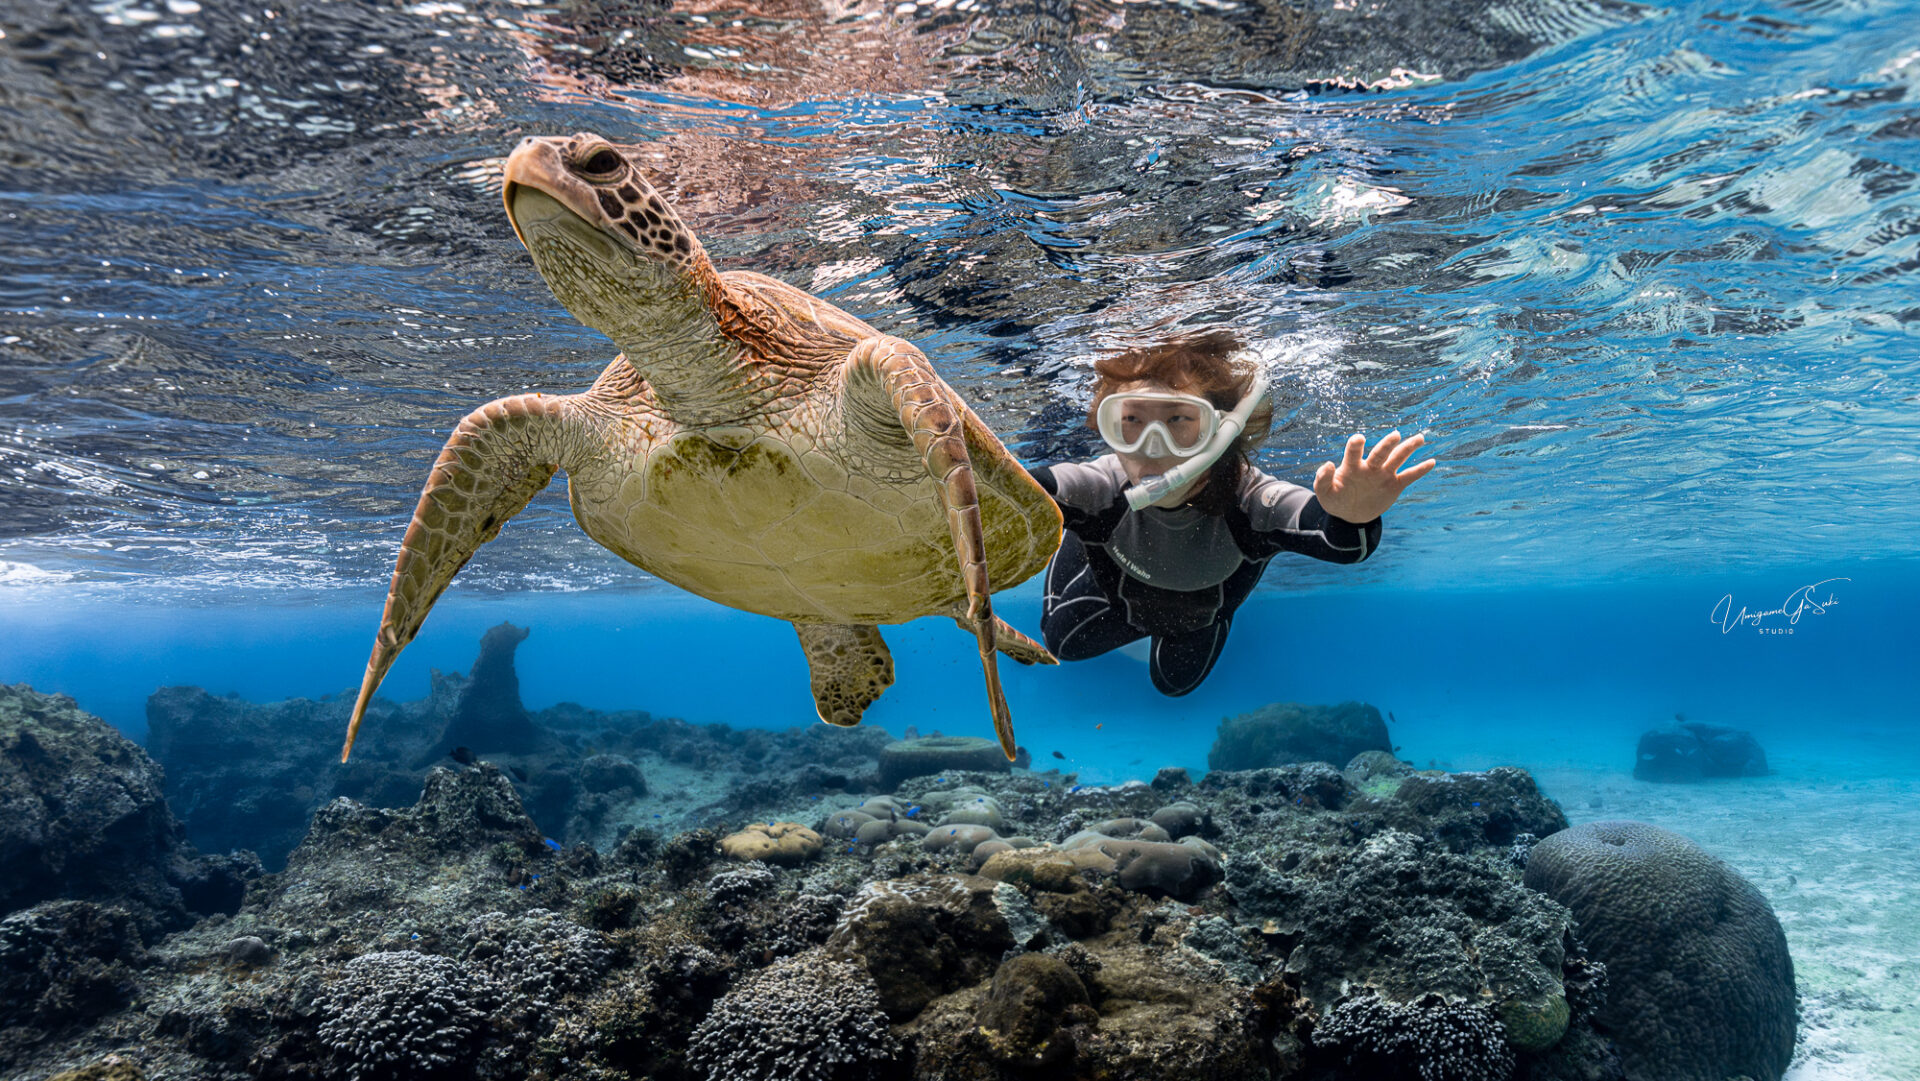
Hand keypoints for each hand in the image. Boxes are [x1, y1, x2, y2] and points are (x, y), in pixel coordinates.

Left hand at [1313, 430, 1436, 523]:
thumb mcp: (1325, 494)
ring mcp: (1383, 475)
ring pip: (1398, 459)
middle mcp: (1370, 467)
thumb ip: (1322, 480)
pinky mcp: (1394, 485)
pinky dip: (1420, 470)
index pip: (1354, 452)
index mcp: (1352, 466)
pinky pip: (1409, 476)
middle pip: (1380, 453)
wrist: (1350, 514)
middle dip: (1387, 444)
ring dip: (1408, 448)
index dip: (1356, 445)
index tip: (1359, 439)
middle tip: (1396, 435)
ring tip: (1420, 438)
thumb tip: (1329, 464)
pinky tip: (1432, 462)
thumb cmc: (1336, 499)